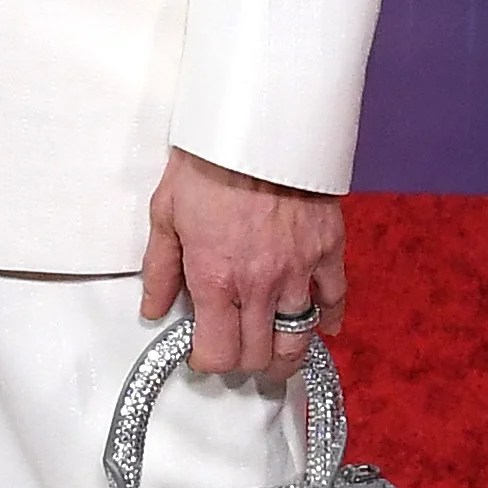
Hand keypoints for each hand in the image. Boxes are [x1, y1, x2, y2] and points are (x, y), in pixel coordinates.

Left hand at [139, 145, 344, 379]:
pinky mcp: (327, 250)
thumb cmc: (208, 163)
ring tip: (275, 358)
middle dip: (245, 364)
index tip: (202, 354)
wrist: (257, 123)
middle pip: (259, 355)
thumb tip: (152, 309)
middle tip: (237, 356)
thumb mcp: (166, 214)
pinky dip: (329, 320)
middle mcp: (259, 285)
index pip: (218, 353)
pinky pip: (335, 299)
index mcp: (215, 279)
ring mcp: (299, 270)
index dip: (208, 362)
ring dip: (285, 355)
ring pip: (299, 338)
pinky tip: (321, 327)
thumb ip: (160, 269)